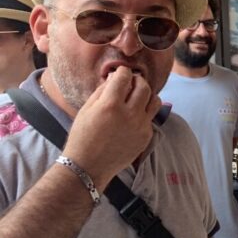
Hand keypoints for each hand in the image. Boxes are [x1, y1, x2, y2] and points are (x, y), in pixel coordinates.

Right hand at [62, 67, 159, 189]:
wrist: (89, 165)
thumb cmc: (83, 136)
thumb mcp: (87, 109)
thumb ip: (103, 91)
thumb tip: (116, 77)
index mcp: (111, 105)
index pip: (124, 77)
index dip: (122, 71)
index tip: (121, 72)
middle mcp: (130, 114)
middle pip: (144, 86)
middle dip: (137, 80)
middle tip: (131, 82)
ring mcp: (141, 126)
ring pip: (155, 100)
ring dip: (147, 95)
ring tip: (136, 97)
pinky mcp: (146, 136)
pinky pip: (150, 118)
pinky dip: (143, 113)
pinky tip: (132, 117)